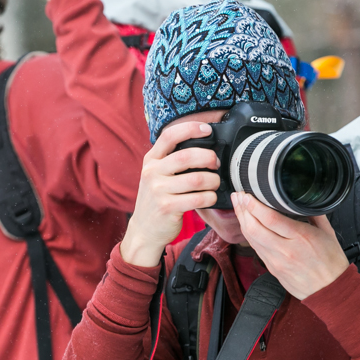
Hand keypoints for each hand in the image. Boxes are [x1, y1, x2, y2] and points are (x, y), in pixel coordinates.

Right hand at [119, 121, 219, 267]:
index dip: (190, 129)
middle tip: (216, 163)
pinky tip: (210, 197)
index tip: (207, 130)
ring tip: (215, 183)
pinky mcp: (167, 207)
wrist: (144, 230)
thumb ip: (171, 161)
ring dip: (212, 180)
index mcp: (151, 160)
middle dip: (208, 158)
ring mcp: (158, 190)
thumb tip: (203, 147)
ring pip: (196, 179)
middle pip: (187, 156)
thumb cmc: (157, 200)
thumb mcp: (156, 175)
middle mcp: (152, 173)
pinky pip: (197, 199)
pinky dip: (210, 197)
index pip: (169, 136)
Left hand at [231, 192, 350, 299]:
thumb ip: (313, 214)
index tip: (246, 195)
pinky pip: (256, 248)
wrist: (331, 291)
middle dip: (243, 210)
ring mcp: (276, 261)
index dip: (254, 205)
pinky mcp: (272, 268)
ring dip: (242, 221)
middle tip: (238, 196)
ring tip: (238, 207)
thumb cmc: (331, 263)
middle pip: (254, 228)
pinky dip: (249, 234)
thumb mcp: (327, 232)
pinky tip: (247, 225)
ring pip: (251, 238)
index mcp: (301, 237)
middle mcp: (285, 250)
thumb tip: (301, 201)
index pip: (270, 219)